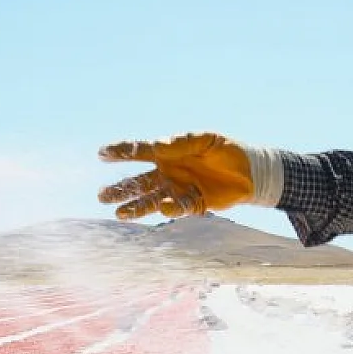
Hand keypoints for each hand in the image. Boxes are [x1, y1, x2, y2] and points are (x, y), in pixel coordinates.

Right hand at [97, 132, 254, 220]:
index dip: (121, 152)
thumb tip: (158, 145)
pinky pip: (177, 208)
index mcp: (168, 153)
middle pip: (139, 182)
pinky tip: (162, 208)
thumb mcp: (207, 139)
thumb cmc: (227, 150)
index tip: (101, 153)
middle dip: (120, 189)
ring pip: (152, 200)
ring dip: (136, 207)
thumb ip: (183, 142)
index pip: (140, 152)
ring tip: (119, 214)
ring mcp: (179, 189)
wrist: (251, 171)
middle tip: (101, 196)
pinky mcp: (193, 204)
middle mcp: (169, 173)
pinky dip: (170, 209)